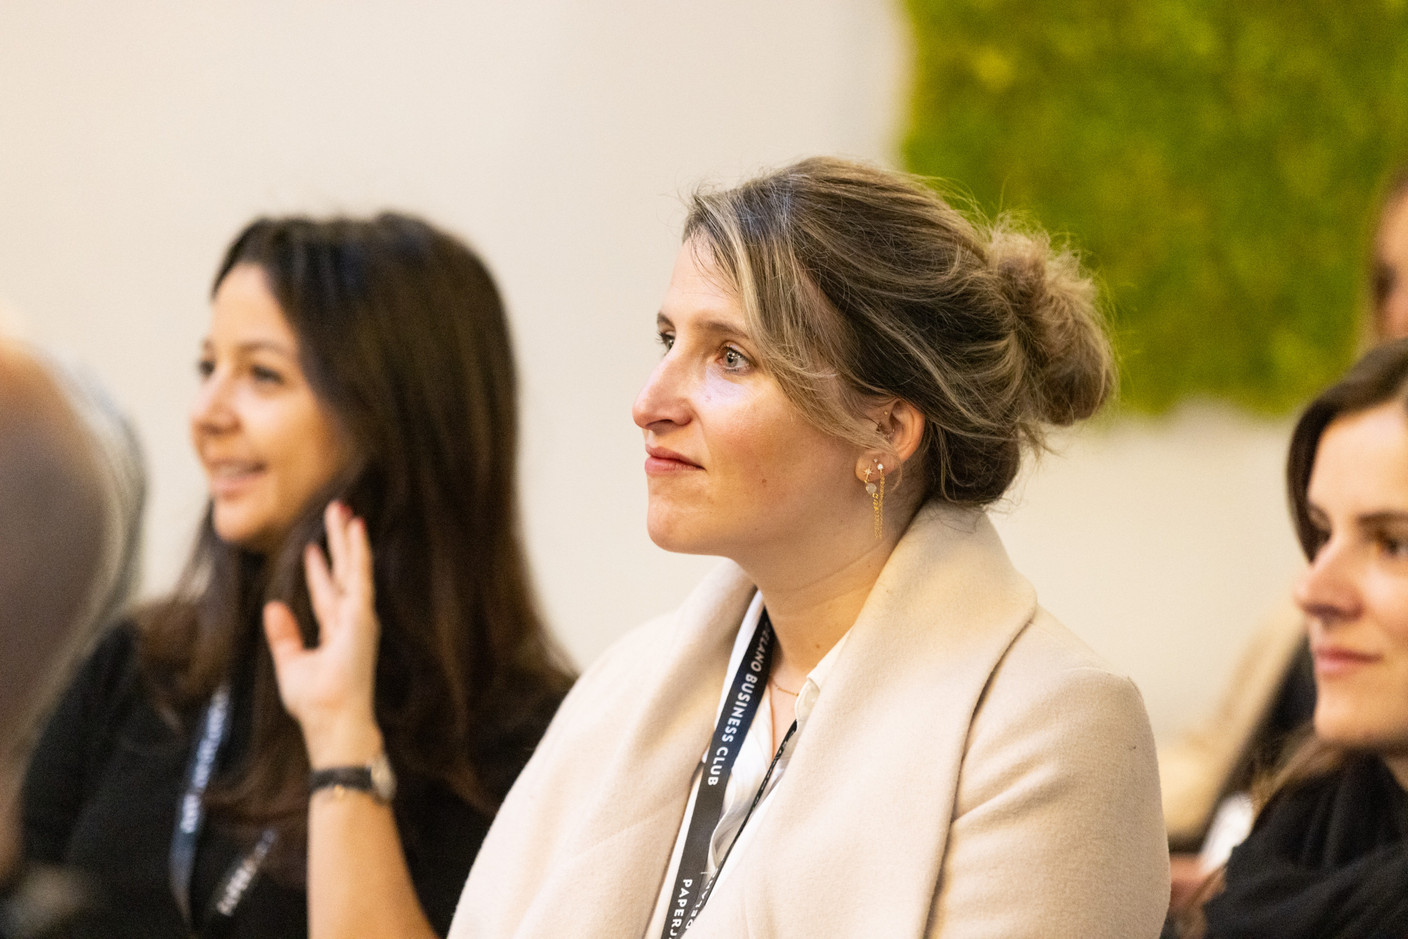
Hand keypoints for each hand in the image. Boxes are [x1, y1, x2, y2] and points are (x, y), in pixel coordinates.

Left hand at [264, 501, 383, 768]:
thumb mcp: (291, 664)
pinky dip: (358, 552)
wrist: (333, 721)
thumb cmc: (316, 703)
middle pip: (344, 574)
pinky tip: (356, 530)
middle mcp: (352, 621)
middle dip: (339, 544)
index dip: (319, 570)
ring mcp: (360, 617)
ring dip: (348, 540)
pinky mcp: (362, 616)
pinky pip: (360, 576)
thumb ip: (283, 635)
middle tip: (337, 514)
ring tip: (345, 512)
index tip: (313, 548)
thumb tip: (273, 607)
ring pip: (354, 568)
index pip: (327, 594)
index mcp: (337, 633)